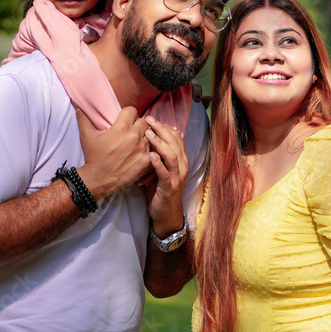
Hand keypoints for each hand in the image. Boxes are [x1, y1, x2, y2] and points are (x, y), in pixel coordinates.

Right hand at [76, 106, 151, 200]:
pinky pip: (154, 150)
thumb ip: (83, 117)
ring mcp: (142, 148)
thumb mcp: (86, 135)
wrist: (98, 178)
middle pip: (143, 122)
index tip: (125, 120)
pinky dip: (150, 151)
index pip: (132, 110)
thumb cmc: (93, 156)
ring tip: (135, 144)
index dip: (128, 114)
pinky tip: (142, 153)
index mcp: (121, 127)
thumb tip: (77, 104)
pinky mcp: (146, 161)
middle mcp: (134, 136)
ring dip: (144, 138)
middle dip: (137, 125)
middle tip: (131, 132)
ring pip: (150, 136)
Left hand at [142, 116, 188, 234]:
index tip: (152, 119)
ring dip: (160, 143)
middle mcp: (182, 166)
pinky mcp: (169, 188)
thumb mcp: (162, 168)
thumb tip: (149, 137)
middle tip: (149, 120)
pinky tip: (150, 156)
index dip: (165, 127)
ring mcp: (177, 177)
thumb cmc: (161, 188)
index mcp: (181, 160)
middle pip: (175, 143)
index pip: (177, 138)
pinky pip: (165, 174)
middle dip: (162, 130)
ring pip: (172, 156)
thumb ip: (159, 154)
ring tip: (148, 134)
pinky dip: (158, 164)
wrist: (165, 213)